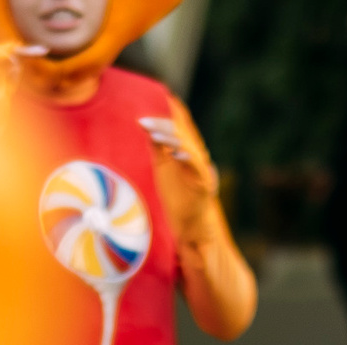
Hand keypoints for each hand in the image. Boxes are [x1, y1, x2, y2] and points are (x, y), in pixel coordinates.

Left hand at [139, 113, 220, 235]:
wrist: (188, 222)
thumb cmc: (176, 195)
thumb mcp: (163, 168)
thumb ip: (159, 149)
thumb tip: (149, 130)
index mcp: (185, 150)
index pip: (175, 129)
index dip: (160, 122)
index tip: (141, 121)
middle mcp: (195, 155)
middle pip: (180, 134)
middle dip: (161, 127)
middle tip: (143, 123)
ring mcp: (201, 167)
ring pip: (187, 146)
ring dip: (170, 140)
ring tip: (154, 136)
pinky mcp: (205, 181)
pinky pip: (196, 164)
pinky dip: (185, 157)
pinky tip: (173, 153)